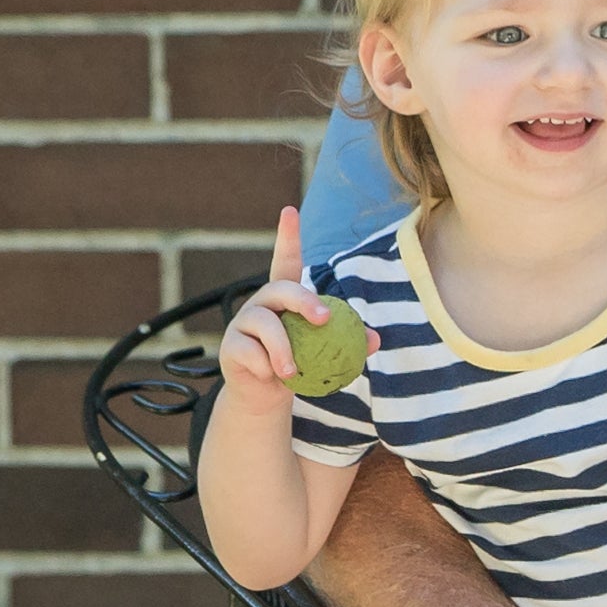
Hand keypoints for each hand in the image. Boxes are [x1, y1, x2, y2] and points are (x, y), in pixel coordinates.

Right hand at [219, 209, 328, 412]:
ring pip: (265, 325)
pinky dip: (267, 369)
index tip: (290, 211)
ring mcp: (243, 322)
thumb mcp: (325, 354)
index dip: (288, 237)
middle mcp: (262, 303)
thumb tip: (375, 339)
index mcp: (285, 299)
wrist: (267, 395)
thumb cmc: (301, 366)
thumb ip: (348, 342)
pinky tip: (271, 378)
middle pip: (281, 289)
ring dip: (284, 350)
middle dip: (304, 300)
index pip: (286, 261)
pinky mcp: (230, 344)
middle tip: (324, 319)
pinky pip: (252, 352)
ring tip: (293, 371)